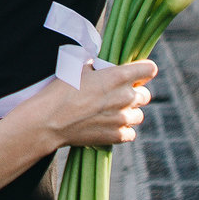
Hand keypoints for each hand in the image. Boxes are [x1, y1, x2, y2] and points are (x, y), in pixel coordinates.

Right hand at [18, 57, 156, 149]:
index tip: (137, 74)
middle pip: (146, 95)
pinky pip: (130, 133)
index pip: (149, 69)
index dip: (144, 70)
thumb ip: (96, 65)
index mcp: (117, 76)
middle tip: (117, 95)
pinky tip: (109, 126)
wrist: (49, 121)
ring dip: (129, 113)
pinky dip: (123, 130)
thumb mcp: (77, 67)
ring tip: (112, 112)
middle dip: (135, 93)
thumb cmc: (60, 91)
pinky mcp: (116, 136)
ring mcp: (122, 118)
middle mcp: (125, 97)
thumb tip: (99, 64)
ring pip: (139, 116)